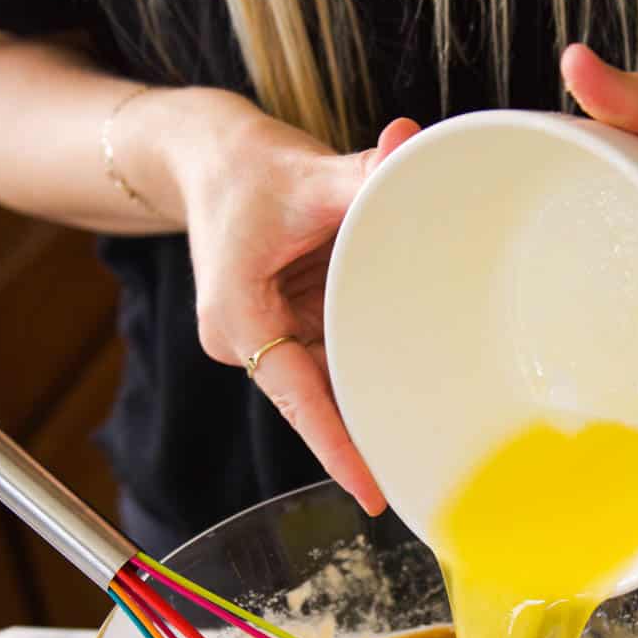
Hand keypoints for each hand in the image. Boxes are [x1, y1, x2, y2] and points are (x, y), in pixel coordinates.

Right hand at [155, 94, 418, 512]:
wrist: (204, 154)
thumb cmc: (242, 167)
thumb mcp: (304, 172)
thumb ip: (362, 170)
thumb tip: (412, 143)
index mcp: (237, 318)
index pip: (298, 399)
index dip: (338, 447)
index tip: (370, 494)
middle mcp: (247, 338)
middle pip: (318, 398)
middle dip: (367, 426)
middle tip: (430, 465)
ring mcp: (268, 335)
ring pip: (329, 378)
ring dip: (372, 383)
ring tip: (433, 421)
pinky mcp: (287, 323)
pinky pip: (332, 352)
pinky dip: (366, 353)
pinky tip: (410, 368)